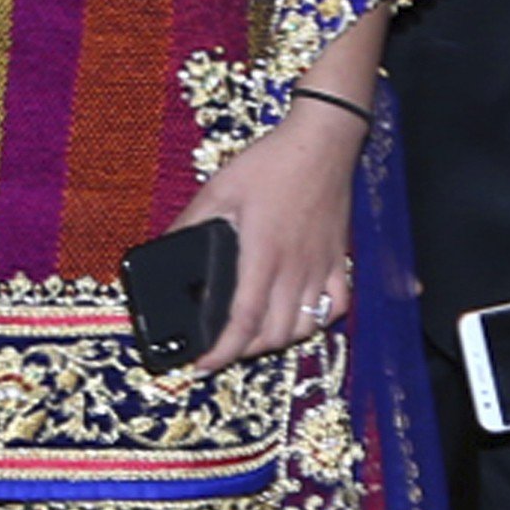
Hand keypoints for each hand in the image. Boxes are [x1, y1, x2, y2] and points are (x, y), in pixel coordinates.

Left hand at [171, 100, 362, 369]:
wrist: (320, 145)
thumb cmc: (267, 165)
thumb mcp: (218, 191)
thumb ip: (192, 224)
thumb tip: (168, 249)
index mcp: (262, 254)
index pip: (242, 318)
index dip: (222, 349)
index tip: (202, 364)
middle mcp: (296, 269)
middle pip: (274, 332)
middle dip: (245, 350)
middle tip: (221, 348)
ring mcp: (323, 267)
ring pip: (305, 326)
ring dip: (277, 340)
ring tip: (252, 338)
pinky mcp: (341, 259)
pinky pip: (337, 305)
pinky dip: (317, 321)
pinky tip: (300, 318)